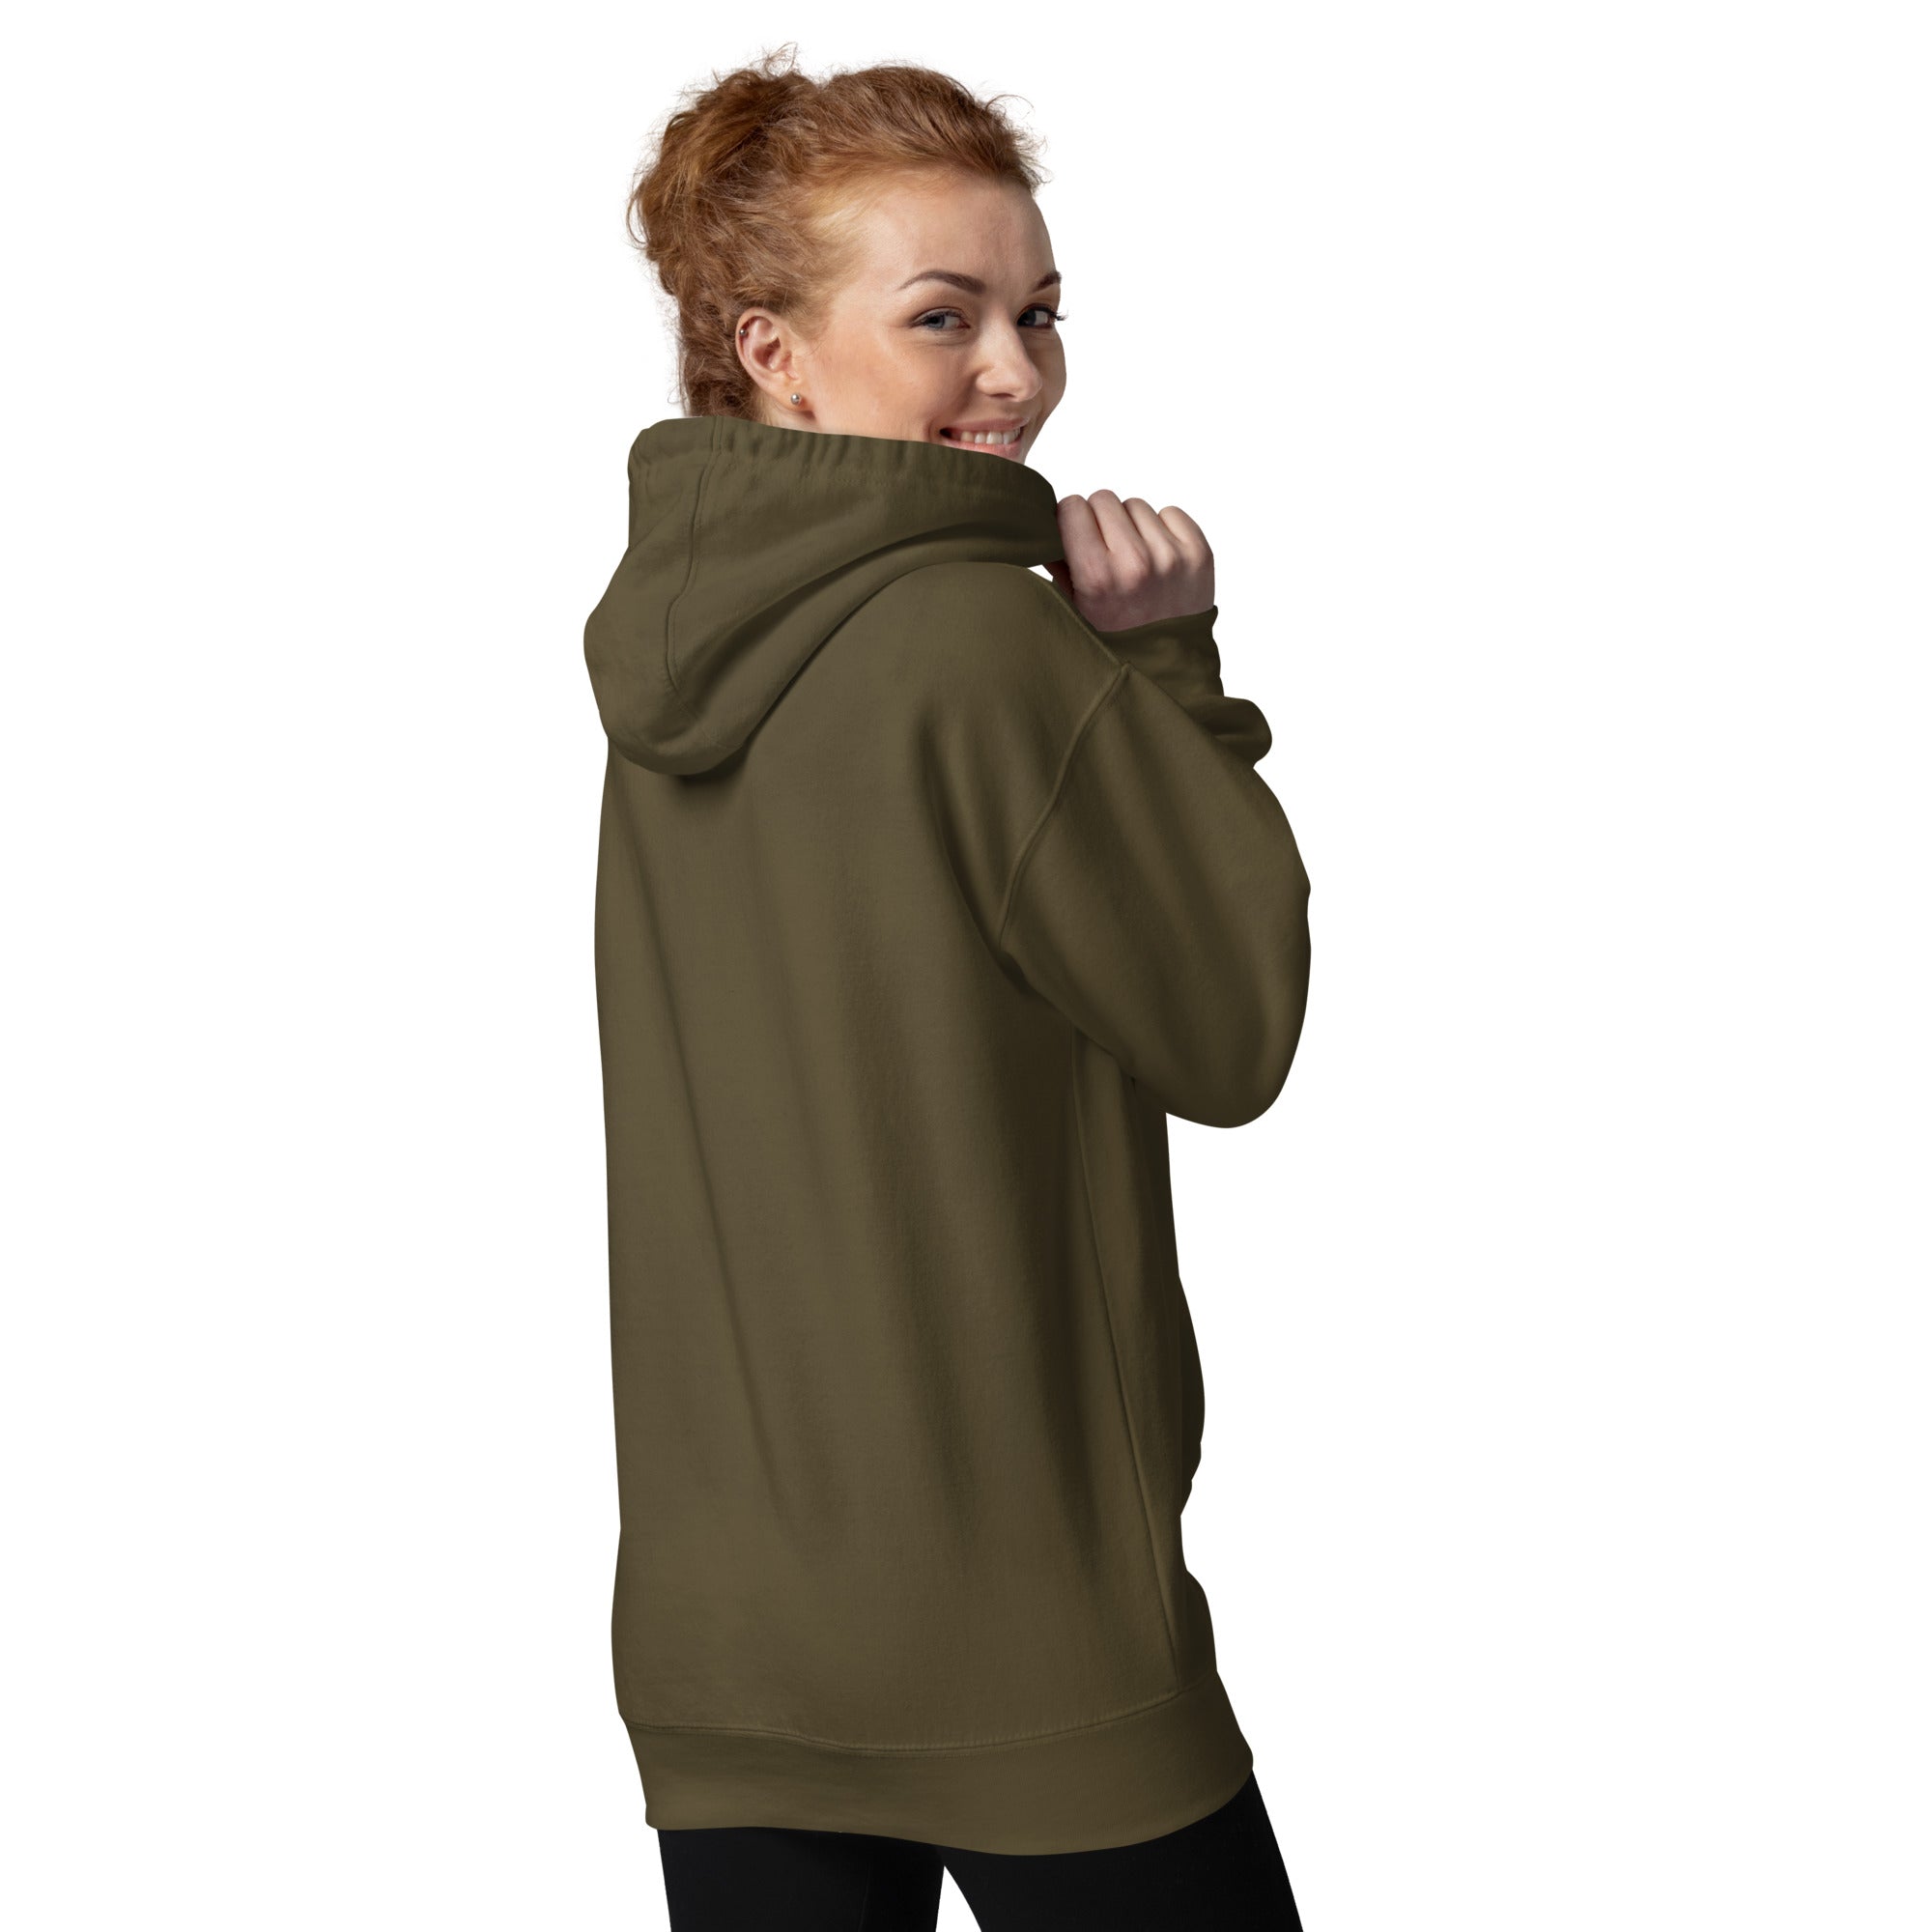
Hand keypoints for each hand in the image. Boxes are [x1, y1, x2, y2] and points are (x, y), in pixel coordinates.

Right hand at [1044, 490, 1214, 632]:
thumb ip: (1056, 565)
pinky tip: (1158, 558)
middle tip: (1105, 551)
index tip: (1075, 537)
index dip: (1070, 521)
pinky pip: (1171, 512)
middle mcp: (1135, 562)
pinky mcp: (1199, 554)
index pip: (1072, 507)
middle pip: (1104, 499)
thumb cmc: (1114, 640)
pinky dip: (1162, 529)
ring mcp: (1171, 556)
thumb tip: (1044, 525)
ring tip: (1134, 560)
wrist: (1167, 670)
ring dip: (1131, 526)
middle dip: (1099, 520)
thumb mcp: (1072, 610)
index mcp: (1097, 576)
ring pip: (1137, 505)